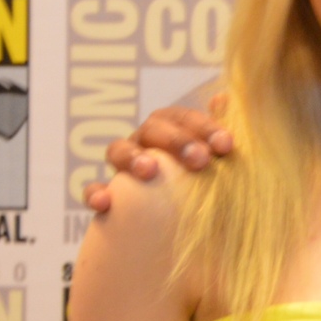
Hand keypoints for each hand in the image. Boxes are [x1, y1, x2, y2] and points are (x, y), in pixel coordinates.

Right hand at [83, 100, 231, 213]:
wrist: (174, 222)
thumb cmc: (199, 182)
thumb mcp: (213, 159)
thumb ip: (218, 133)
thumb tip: (224, 98)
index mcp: (171, 127)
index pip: (185, 118)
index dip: (205, 127)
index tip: (226, 145)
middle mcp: (144, 140)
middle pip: (153, 129)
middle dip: (177, 141)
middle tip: (200, 160)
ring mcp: (122, 165)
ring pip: (117, 150)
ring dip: (132, 157)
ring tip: (149, 171)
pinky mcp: (106, 194)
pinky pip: (93, 189)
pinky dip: (96, 193)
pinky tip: (105, 203)